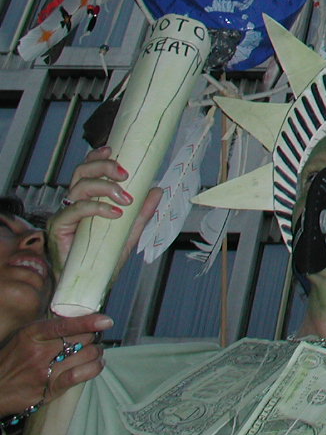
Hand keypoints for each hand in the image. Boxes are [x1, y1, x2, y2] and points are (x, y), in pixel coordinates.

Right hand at [0, 314, 111, 416]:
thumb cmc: (12, 360)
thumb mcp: (24, 337)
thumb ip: (48, 329)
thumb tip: (80, 319)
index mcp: (31, 334)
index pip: (65, 325)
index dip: (89, 322)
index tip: (106, 321)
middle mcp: (38, 352)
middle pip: (82, 338)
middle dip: (92, 337)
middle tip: (92, 339)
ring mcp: (44, 372)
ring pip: (87, 355)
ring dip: (97, 352)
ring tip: (95, 352)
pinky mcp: (49, 389)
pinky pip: (80, 375)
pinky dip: (94, 368)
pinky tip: (96, 364)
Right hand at [49, 146, 158, 277]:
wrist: (91, 285)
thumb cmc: (104, 258)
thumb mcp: (129, 232)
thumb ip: (142, 212)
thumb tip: (157, 190)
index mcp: (88, 199)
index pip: (88, 170)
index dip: (98, 156)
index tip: (115, 150)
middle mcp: (73, 203)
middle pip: (82, 172)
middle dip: (104, 167)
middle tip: (125, 174)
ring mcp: (65, 215)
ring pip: (79, 188)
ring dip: (105, 188)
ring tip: (125, 199)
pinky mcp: (59, 228)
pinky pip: (75, 211)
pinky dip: (96, 208)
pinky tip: (114, 213)